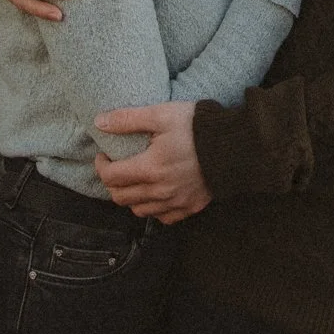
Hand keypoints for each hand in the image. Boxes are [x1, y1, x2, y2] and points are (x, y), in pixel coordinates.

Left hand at [93, 101, 209, 222]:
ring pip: (139, 211)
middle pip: (121, 197)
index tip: (104, 155)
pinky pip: (162, 218)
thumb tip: (99, 122)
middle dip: (112, 182)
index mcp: (150, 168)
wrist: (233, 144)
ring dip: (130, 197)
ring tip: (134, 180)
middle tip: (116, 166)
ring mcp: (176, 203)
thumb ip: (128, 119)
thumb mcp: (161, 114)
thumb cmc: (196, 126)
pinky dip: (153, 208)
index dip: (101, 166)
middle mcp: (160, 191)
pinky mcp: (190, 208)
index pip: (111, 177)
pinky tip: (156, 193)